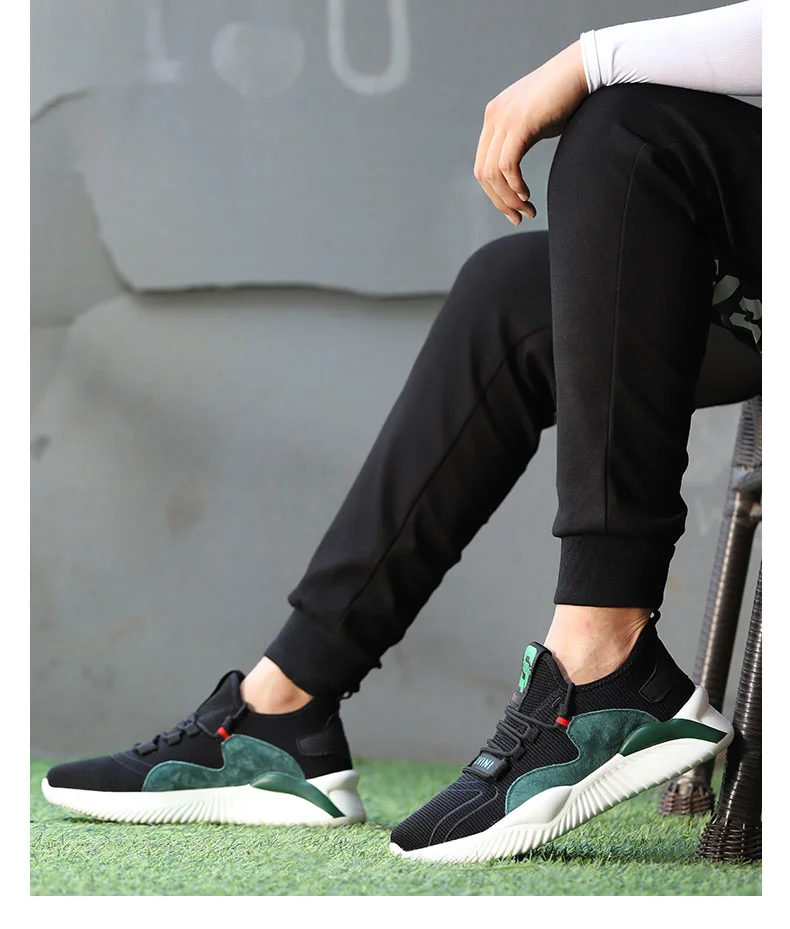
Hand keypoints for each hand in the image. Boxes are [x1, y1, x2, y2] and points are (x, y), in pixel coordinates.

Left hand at [474, 41, 588, 224]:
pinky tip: (527, 195)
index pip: (483, 166)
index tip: (514, 210)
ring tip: (528, 211)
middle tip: (519, 218)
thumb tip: (516, 174)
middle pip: (483, 173)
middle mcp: (493, 117)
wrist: (584, 69)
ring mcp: (504, 119)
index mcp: (494, 118)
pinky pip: (507, 165)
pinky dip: (515, 185)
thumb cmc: (567, 98)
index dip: (495, 194)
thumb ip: (521, 143)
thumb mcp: (537, 124)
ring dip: (509, 199)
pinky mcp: (519, 123)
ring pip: (493, 173)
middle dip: (500, 201)